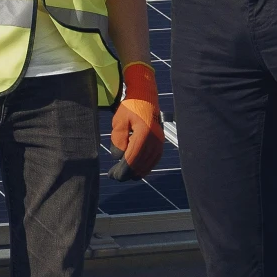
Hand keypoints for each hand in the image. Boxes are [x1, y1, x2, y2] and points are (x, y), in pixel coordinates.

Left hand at [110, 62, 164, 176]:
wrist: (146, 99)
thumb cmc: (130, 108)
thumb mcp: (119, 121)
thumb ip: (118, 138)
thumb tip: (118, 157)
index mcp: (144, 133)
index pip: (133, 156)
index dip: (124, 169)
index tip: (115, 176)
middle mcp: (154, 140)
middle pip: (141, 162)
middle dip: (128, 172)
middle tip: (115, 177)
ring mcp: (159, 142)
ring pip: (148, 163)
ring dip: (136, 172)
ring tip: (124, 176)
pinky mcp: (160, 143)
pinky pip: (153, 160)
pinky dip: (145, 167)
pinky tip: (136, 172)